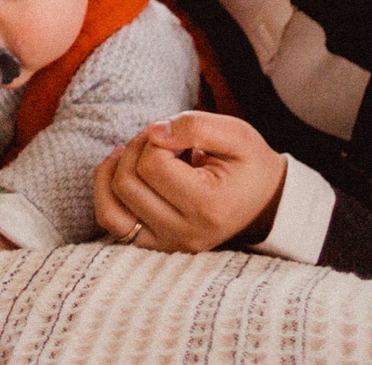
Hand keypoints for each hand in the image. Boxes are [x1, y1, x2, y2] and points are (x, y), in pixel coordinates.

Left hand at [92, 111, 285, 251]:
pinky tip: (122, 172)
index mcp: (209, 208)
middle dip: (134, 150)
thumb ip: (196, 126)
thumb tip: (153, 132)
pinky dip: (107, 194)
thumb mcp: (237, 135)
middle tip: (157, 140)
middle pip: (127, 184)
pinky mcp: (155, 245)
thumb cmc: (249, 166)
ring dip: (112, 172)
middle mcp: (185, 234)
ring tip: (134, 155)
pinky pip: (112, 223)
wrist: (265, 203)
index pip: (152, 166)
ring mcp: (168, 244)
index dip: (153, 138)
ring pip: (110, 208)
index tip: (173, 135)